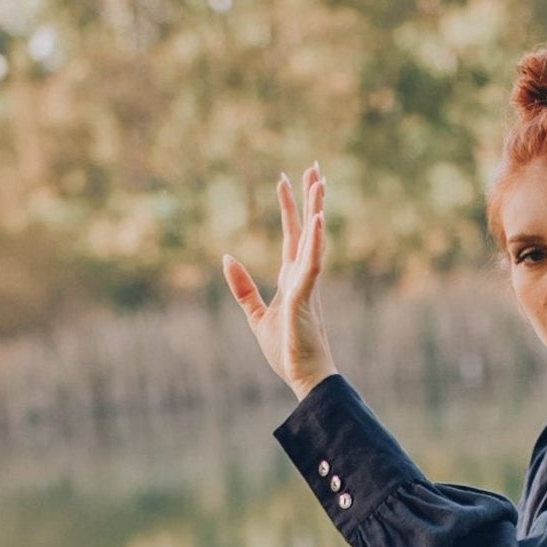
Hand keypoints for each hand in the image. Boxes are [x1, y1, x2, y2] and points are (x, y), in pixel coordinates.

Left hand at [222, 163, 338, 399]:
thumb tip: (227, 258)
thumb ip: (243, 289)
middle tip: (314, 166)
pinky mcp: (306, 297)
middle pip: (307, 229)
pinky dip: (315, 240)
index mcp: (293, 280)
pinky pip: (312, 263)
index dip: (290, 208)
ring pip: (313, 239)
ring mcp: (308, 285)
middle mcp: (304, 277)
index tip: (287, 180)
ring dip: (316, 209)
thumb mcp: (257, 317)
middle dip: (310, 198)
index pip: (292, 236)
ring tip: (319, 180)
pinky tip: (317, 219)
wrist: (305, 379)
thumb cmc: (287, 352)